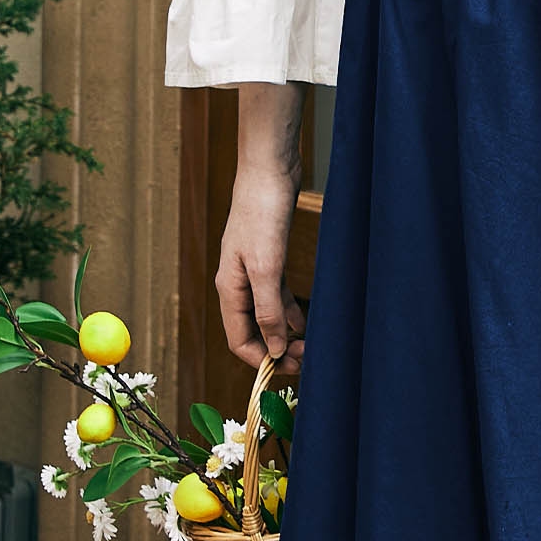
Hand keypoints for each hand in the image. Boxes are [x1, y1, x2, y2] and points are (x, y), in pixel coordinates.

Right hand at [219, 82, 306, 375]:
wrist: (268, 170)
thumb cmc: (261, 214)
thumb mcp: (266, 267)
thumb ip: (268, 310)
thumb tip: (275, 349)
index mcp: (230, 289)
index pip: (240, 340)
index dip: (262, 360)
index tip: (289, 370)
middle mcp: (238, 284)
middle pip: (253, 330)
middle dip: (277, 349)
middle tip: (306, 360)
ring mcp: (252, 271)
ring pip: (266, 314)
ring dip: (285, 332)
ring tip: (309, 345)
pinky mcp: (268, 258)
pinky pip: (275, 295)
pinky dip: (288, 310)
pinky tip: (304, 318)